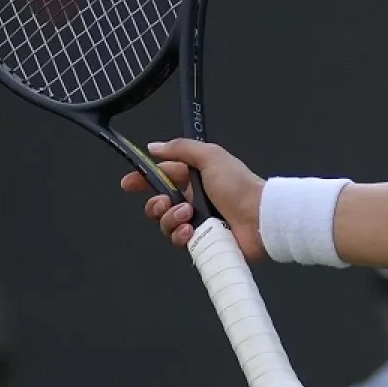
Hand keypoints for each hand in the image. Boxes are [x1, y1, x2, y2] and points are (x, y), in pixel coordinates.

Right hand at [120, 139, 266, 258]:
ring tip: (188, 215)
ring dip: (170, 219)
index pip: (163, 177)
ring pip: (166, 223)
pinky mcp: (202, 240)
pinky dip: (180, 236)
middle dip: (156, 204)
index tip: (128, 183)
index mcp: (197, 177)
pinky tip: (190, 232)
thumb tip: (154, 146)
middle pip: (160, 204)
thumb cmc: (239, 186)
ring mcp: (198, 221)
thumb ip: (181, 149)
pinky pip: (178, 240)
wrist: (259, 218)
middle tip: (167, 202)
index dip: (144, 180)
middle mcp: (195, 199)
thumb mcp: (210, 157)